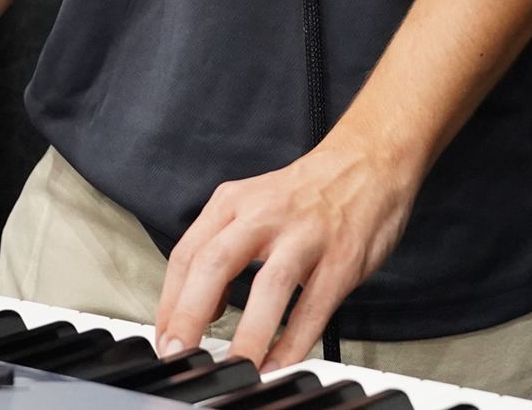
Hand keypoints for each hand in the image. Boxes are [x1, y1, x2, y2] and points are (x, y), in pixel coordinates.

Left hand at [155, 133, 419, 369]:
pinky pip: (314, 306)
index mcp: (232, 202)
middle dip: (191, 313)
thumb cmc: (303, 194)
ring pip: (269, 286)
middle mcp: (263, 214)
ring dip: (249, 333)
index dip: (170, 302)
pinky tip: (280, 363)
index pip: (188, 254)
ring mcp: (304, 235)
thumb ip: (222, 251)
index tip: (165, 339)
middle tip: (181, 353)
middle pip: (215, 263)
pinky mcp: (341, 258)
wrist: (365, 163)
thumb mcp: (250, 208)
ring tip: (234, 369)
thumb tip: (202, 308)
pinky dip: (294, 340)